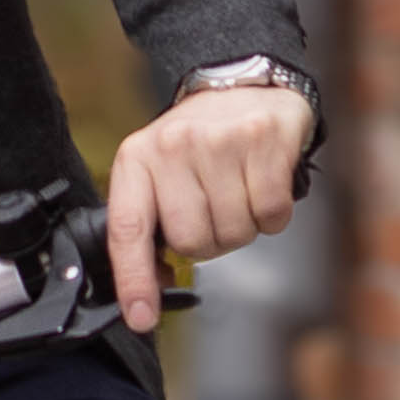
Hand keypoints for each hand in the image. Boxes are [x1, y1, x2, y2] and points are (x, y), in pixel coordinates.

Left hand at [106, 77, 310, 334]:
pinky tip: (263, 184)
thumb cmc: (198, 142)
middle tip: (214, 210)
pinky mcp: (264, 139)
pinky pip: (271, 215)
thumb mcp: (158, 171)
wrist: (242, 81)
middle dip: (209, 242)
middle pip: (192, 242)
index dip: (133, 279)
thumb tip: (153, 289)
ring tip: (238, 191)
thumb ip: (150, 224)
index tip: (141, 317)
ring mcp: (219, 140)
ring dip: (242, 227)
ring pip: (234, 232)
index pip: (128, 229)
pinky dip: (272, 214)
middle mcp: (172, 146)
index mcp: (136, 158)